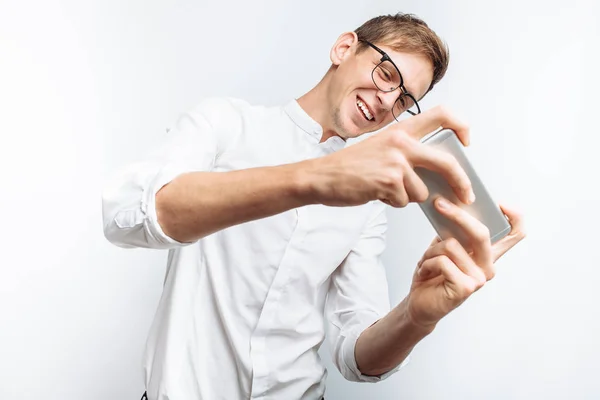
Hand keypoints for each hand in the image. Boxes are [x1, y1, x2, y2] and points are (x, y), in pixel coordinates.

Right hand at [307, 106, 474, 206]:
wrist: (321, 177)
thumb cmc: (349, 166)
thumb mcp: (381, 147)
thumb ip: (407, 153)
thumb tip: (437, 174)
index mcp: (401, 130)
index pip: (441, 114)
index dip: (460, 126)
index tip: (466, 142)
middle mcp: (401, 142)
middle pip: (446, 162)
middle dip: (461, 182)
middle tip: (465, 194)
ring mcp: (396, 163)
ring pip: (422, 191)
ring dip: (408, 196)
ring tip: (385, 188)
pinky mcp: (389, 182)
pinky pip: (405, 201)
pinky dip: (393, 203)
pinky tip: (376, 193)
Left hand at [406, 198, 525, 328]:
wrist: (419, 303)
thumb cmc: (433, 273)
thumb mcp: (444, 246)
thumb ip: (453, 231)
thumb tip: (450, 204)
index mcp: (487, 255)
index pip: (515, 234)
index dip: (514, 217)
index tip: (500, 204)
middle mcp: (487, 266)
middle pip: (482, 233)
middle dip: (458, 215)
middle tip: (439, 203)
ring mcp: (479, 278)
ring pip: (453, 245)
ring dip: (431, 250)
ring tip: (426, 261)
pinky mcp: (466, 288)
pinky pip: (443, 261)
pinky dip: (427, 263)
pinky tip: (425, 272)